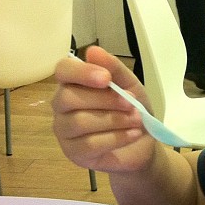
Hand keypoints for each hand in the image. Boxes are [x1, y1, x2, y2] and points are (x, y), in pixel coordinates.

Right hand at [51, 46, 154, 173]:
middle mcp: (62, 106)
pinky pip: (90, 144)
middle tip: (131, 104)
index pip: (62, 71)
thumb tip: (93, 50)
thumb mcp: (130, 86)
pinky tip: (133, 134)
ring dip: (114, 119)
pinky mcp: (74, 153)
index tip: (106, 78)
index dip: (82, 73)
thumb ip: (114, 68)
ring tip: (137, 120)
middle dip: (104, 100)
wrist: (143, 144)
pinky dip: (117, 137)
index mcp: (73, 84)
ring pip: (80, 122)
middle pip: (69, 98)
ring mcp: (65, 132)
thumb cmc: (132, 111)